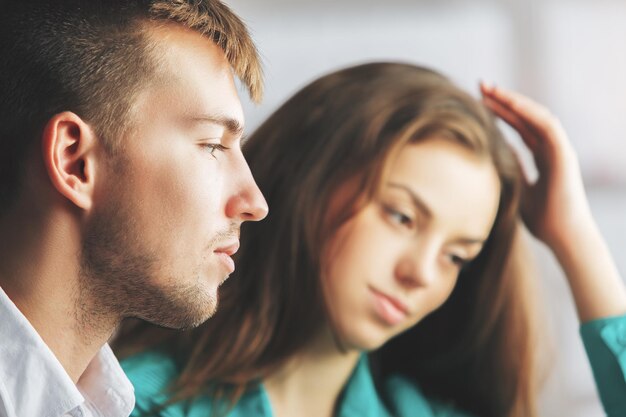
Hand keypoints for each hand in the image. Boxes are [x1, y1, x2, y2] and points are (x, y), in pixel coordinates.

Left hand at [481, 82, 625, 320]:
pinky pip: (548, 125)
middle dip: (503, 100)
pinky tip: (511, 102)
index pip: (519, 129)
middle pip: (526, 118)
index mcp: (541, 158)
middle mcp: (551, 150)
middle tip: (480, 85)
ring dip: (514, 100)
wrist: (562, 236)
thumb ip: (507, 169)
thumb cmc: (540, 220)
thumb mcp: (515, 188)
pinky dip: (529, 112)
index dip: (500, 114)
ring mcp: (559, 149)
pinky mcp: (565, 153)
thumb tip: (489, 151)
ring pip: (536, 116)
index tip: (478, 101)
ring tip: (491, 89)